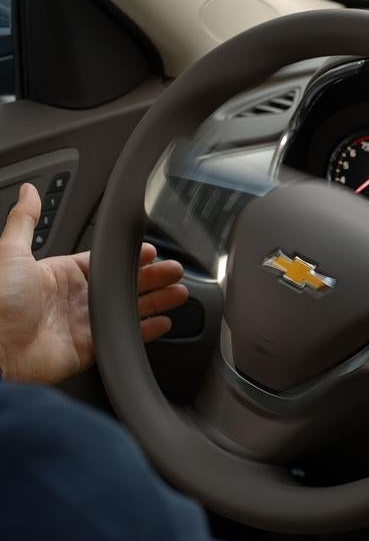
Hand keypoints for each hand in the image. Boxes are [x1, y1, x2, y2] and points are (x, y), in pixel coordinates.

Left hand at [0, 183, 188, 384]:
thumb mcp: (10, 252)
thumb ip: (24, 220)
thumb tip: (29, 191)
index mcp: (58, 274)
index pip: (103, 262)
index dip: (129, 257)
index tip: (150, 250)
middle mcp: (74, 299)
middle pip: (123, 285)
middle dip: (152, 277)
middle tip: (175, 270)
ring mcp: (83, 325)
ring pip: (130, 309)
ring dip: (157, 301)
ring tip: (179, 292)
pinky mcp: (90, 349)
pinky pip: (124, 337)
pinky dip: (147, 332)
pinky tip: (164, 323)